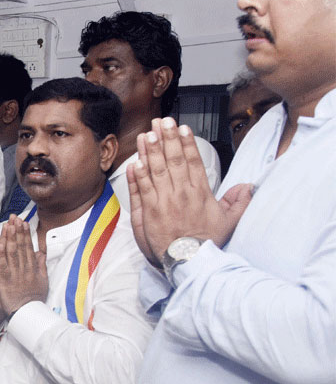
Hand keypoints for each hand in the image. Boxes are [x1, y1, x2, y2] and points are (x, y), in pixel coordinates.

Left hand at [0, 217, 47, 317]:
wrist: (25, 312)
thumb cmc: (33, 297)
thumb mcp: (43, 281)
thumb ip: (41, 266)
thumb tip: (41, 253)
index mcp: (33, 268)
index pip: (28, 247)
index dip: (26, 234)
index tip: (23, 223)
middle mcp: (24, 269)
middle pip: (20, 246)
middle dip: (17, 231)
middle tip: (15, 218)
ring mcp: (14, 274)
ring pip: (11, 252)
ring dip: (9, 238)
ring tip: (7, 225)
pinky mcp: (4, 280)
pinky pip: (1, 264)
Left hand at [128, 117, 252, 262]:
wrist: (189, 262)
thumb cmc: (207, 243)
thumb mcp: (229, 222)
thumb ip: (237, 202)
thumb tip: (247, 188)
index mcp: (200, 192)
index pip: (193, 161)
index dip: (187, 143)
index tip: (182, 128)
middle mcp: (181, 193)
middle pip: (173, 160)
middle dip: (167, 138)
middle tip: (162, 121)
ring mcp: (163, 201)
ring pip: (155, 170)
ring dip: (150, 151)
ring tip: (147, 134)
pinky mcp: (149, 212)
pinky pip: (141, 189)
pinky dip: (137, 174)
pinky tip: (135, 161)